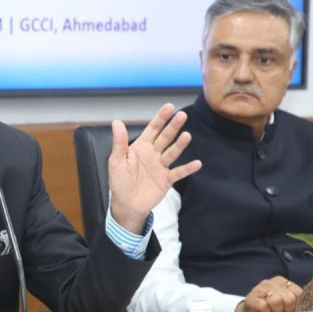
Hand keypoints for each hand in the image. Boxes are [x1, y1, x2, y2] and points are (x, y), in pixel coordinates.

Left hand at [108, 103, 201, 232]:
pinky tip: (197, 163)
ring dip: (180, 144)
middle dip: (173, 126)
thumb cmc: (119, 182)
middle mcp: (153, 154)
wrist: (126, 204)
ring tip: (187, 136)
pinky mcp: (166, 180)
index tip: (169, 107)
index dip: (160, 118)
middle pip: (165, 137)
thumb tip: (116, 122)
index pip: (152, 129)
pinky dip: (187, 168)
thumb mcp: (115, 161)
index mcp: (140, 147)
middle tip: (182, 115)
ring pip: (172, 152)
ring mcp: (161, 166)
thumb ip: (119, 142)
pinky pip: (178, 172)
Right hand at [234, 276, 302, 311]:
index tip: (289, 310)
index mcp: (282, 282)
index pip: (298, 292)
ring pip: (276, 301)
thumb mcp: (287, 306)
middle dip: (285, 310)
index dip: (296, 305)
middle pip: (289, 298)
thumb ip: (299, 303)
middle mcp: (270, 282)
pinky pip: (263, 306)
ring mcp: (259, 289)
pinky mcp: (250, 298)